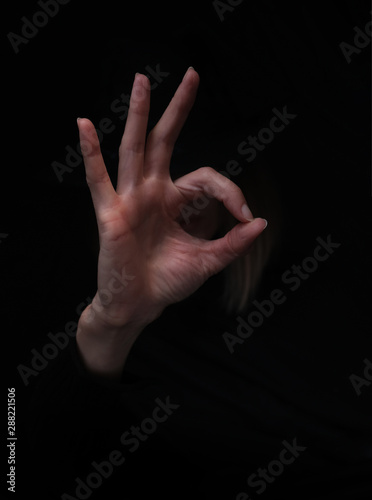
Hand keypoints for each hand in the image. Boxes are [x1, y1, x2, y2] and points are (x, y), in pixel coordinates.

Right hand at [77, 68, 266, 331]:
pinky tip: (84, 124)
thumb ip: (233, 243)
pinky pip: (99, 180)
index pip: (206, 177)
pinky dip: (90, 153)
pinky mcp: (112, 214)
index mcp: (175, 201)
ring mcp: (131, 199)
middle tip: (192, 74)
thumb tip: (262, 223)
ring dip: (139, 115)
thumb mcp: (208, 261)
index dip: (231, 192)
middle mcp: (153, 192)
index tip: (247, 216)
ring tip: (142, 80)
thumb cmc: (168, 282)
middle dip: (179, 109)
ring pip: (134, 149)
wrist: (140, 305)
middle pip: (165, 141)